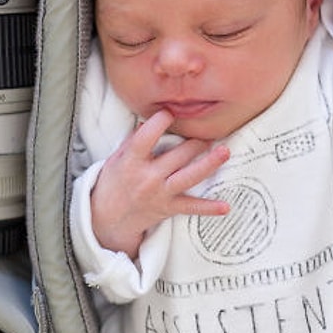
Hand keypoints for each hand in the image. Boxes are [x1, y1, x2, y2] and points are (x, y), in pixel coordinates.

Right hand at [90, 109, 229, 258]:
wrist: (108, 218)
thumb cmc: (113, 182)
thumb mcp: (117, 158)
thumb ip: (134, 139)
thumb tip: (149, 119)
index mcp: (132, 161)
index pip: (147, 136)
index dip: (160, 121)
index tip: (170, 113)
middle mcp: (148, 177)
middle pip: (178, 155)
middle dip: (196, 142)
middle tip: (208, 135)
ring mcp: (160, 193)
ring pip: (189, 177)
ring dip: (209, 164)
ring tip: (225, 152)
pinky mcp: (169, 208)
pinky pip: (191, 207)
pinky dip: (208, 208)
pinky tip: (225, 206)